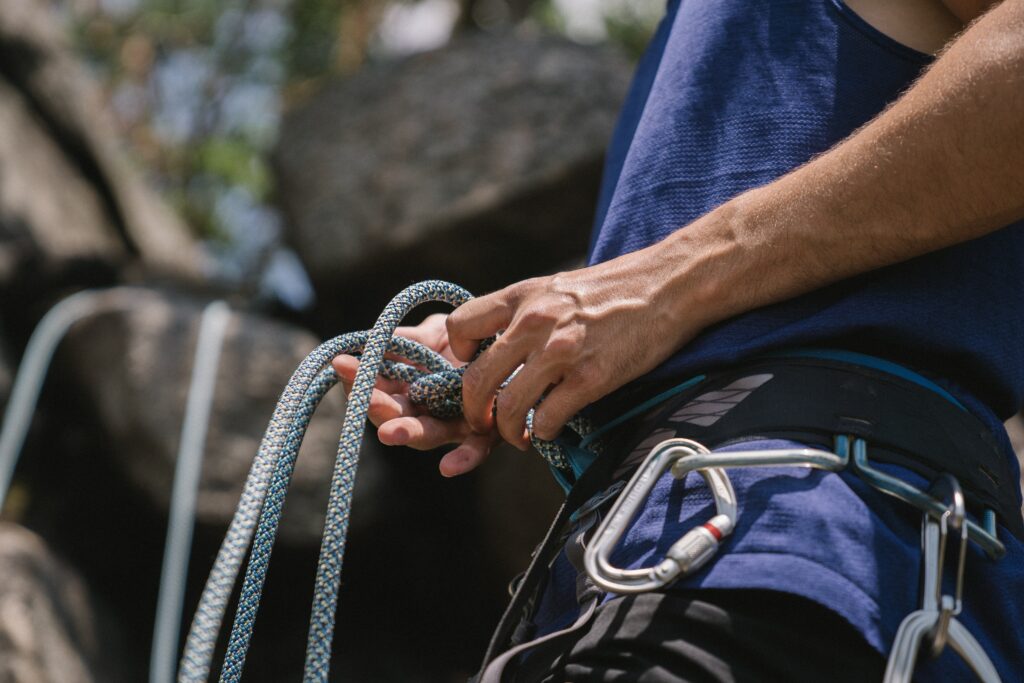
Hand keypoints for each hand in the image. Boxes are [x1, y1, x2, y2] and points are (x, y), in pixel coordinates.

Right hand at [331, 313, 499, 476]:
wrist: (512, 339)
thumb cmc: (466, 339)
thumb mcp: (432, 333)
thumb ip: (405, 341)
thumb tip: (368, 343)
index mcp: (410, 391)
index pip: (379, 391)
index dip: (361, 382)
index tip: (343, 365)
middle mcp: (430, 412)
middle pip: (399, 416)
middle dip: (379, 410)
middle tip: (365, 400)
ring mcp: (457, 424)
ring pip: (429, 433)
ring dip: (409, 434)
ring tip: (390, 433)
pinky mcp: (490, 430)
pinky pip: (476, 448)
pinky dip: (463, 459)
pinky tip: (447, 468)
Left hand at [446, 245, 709, 449]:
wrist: (667, 285)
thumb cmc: (614, 288)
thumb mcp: (556, 287)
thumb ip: (524, 313)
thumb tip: (499, 346)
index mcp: (522, 296)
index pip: (459, 327)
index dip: (457, 357)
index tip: (470, 371)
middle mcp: (534, 322)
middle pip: (476, 380)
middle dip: (473, 412)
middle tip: (483, 423)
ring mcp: (561, 351)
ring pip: (509, 408)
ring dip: (507, 431)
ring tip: (518, 436)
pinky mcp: (590, 377)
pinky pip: (548, 418)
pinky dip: (543, 432)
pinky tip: (549, 429)